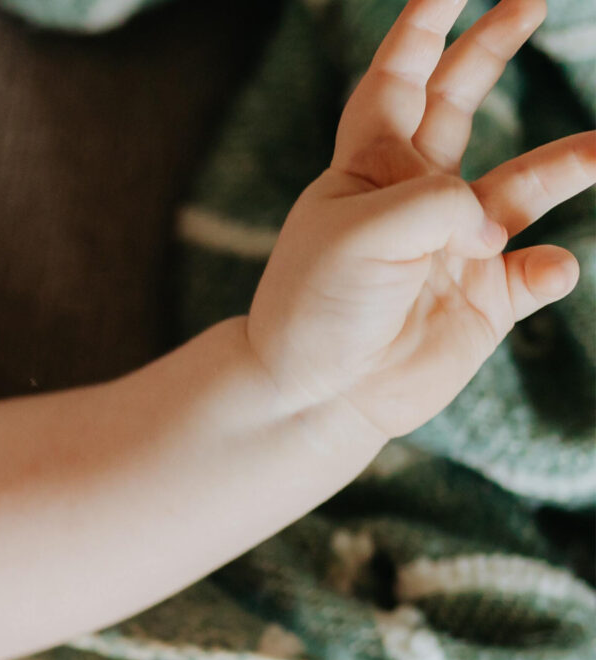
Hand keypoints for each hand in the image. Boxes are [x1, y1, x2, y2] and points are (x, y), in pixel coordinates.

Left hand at [248, 0, 595, 435]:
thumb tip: (495, 227)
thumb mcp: (362, 233)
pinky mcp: (483, 301)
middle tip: (530, 3)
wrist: (314, 397)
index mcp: (368, 168)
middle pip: (460, 104)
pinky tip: (547, 269)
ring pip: (524, 185)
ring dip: (567, 163)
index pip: (398, 79)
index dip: (424, 28)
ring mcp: (454, 246)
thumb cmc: (318, 308)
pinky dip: (552, 267)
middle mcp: (415, 197)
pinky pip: (537, 272)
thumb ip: (439, 203)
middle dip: (492, 51)